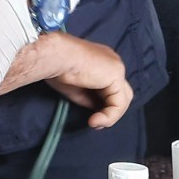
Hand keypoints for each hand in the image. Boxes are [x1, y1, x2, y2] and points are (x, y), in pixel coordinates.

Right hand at [0, 33, 133, 128]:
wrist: (55, 56)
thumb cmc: (57, 68)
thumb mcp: (76, 89)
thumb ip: (90, 98)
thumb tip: (97, 111)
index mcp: (102, 62)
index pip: (110, 87)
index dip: (104, 105)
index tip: (92, 117)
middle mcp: (112, 62)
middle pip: (121, 93)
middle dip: (110, 111)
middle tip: (96, 122)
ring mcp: (116, 67)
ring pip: (123, 99)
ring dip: (110, 116)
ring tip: (94, 123)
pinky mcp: (116, 75)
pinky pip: (119, 102)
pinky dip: (109, 116)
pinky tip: (95, 120)